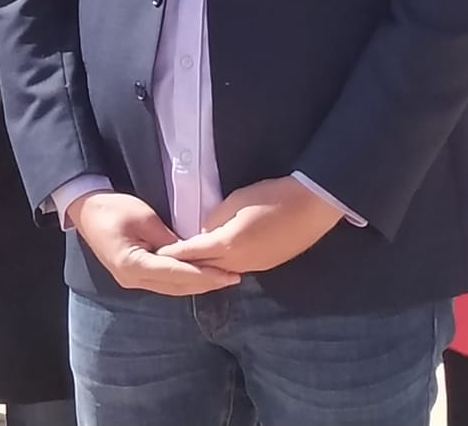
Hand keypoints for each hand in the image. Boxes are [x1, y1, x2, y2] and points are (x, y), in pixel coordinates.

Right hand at [67, 190, 239, 296]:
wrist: (85, 209)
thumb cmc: (113, 208)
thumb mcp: (145, 217)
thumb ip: (168, 239)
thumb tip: (191, 253)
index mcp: (133, 264)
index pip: (177, 273)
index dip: (205, 275)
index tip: (229, 275)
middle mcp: (132, 279)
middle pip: (177, 286)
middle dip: (207, 283)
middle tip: (234, 277)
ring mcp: (131, 280)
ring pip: (172, 288)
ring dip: (198, 284)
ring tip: (223, 278)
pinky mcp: (133, 276)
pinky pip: (163, 283)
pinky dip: (184, 280)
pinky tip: (200, 276)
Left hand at [157, 177, 344, 274]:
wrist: (313, 205)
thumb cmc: (272, 197)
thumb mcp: (235, 201)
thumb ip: (214, 219)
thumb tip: (204, 233)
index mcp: (228, 244)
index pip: (191, 252)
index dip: (172, 253)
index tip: (155, 254)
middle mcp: (241, 262)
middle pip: (205, 268)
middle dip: (186, 266)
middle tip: (165, 263)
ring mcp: (257, 266)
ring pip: (222, 271)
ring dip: (205, 268)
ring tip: (188, 264)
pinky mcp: (269, 265)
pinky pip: (239, 268)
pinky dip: (223, 267)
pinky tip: (217, 262)